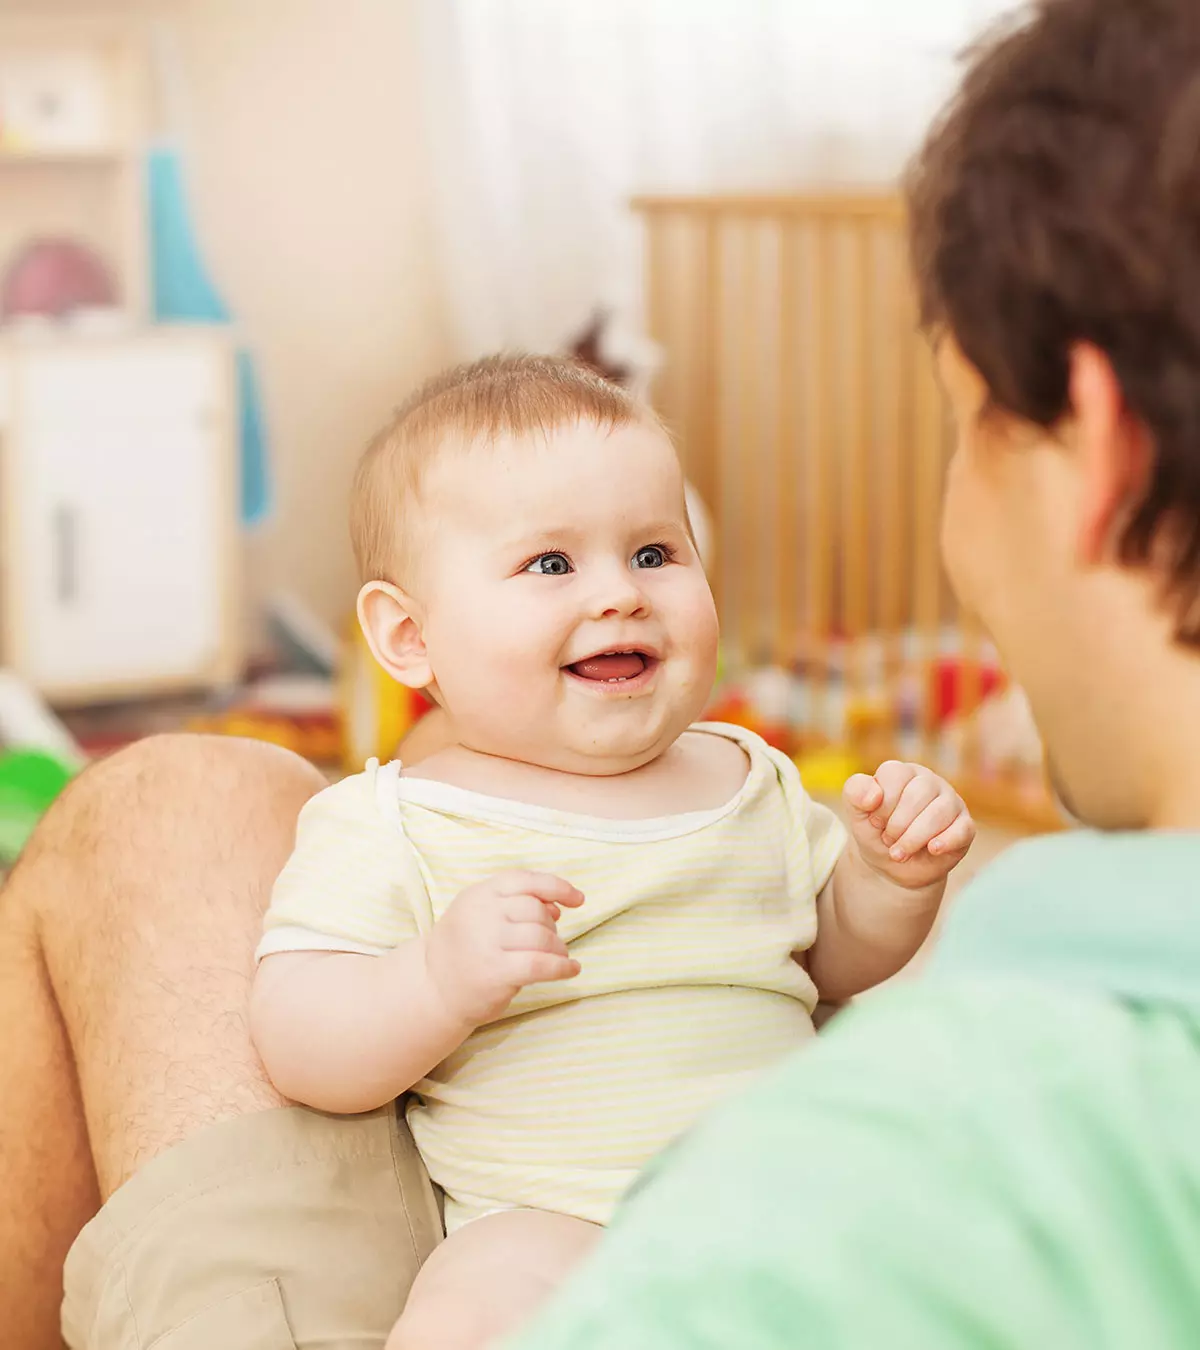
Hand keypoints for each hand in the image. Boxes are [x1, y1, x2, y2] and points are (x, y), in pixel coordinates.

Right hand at [425, 870, 583, 1026]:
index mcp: (479, 893)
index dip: (556, 886)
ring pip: (541, 936)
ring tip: (559, 956)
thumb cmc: (466, 948)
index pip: (525, 880)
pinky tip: (571, 970)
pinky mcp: (495, 972)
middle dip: (551, 926)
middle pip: (536, 910)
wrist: (432, 987)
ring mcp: (487, 942)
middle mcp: (482, 913)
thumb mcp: (482, 914)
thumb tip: (558, 906)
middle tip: (551, 941)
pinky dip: (562, 967)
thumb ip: (516, 904)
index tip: (578, 899)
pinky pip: (541, 964)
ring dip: (559, 947)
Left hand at [843, 761, 974, 890]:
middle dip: (898, 823)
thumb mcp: (857, 814)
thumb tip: (874, 795)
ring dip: (915, 837)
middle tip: (888, 840)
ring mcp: (951, 802)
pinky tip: (932, 850)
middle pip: (919, 792)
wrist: (893, 867)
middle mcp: (929, 782)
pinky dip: (946, 841)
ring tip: (899, 853)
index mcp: (902, 773)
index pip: (895, 773)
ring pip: (940, 811)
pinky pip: (962, 829)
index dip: (882, 803)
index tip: (875, 822)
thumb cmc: (876, 833)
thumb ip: (854, 794)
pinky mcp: (965, 825)